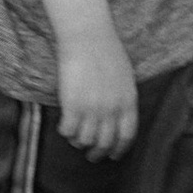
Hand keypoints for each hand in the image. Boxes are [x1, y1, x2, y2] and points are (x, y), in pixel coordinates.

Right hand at [57, 30, 137, 158]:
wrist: (89, 37)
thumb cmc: (107, 52)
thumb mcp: (125, 78)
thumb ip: (123, 100)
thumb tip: (117, 119)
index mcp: (128, 101)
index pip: (127, 136)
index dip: (119, 149)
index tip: (112, 156)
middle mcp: (112, 109)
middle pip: (105, 142)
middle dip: (97, 153)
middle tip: (90, 155)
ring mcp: (92, 108)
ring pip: (85, 140)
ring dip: (79, 141)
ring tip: (75, 136)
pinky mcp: (72, 105)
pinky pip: (68, 131)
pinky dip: (65, 132)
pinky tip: (64, 125)